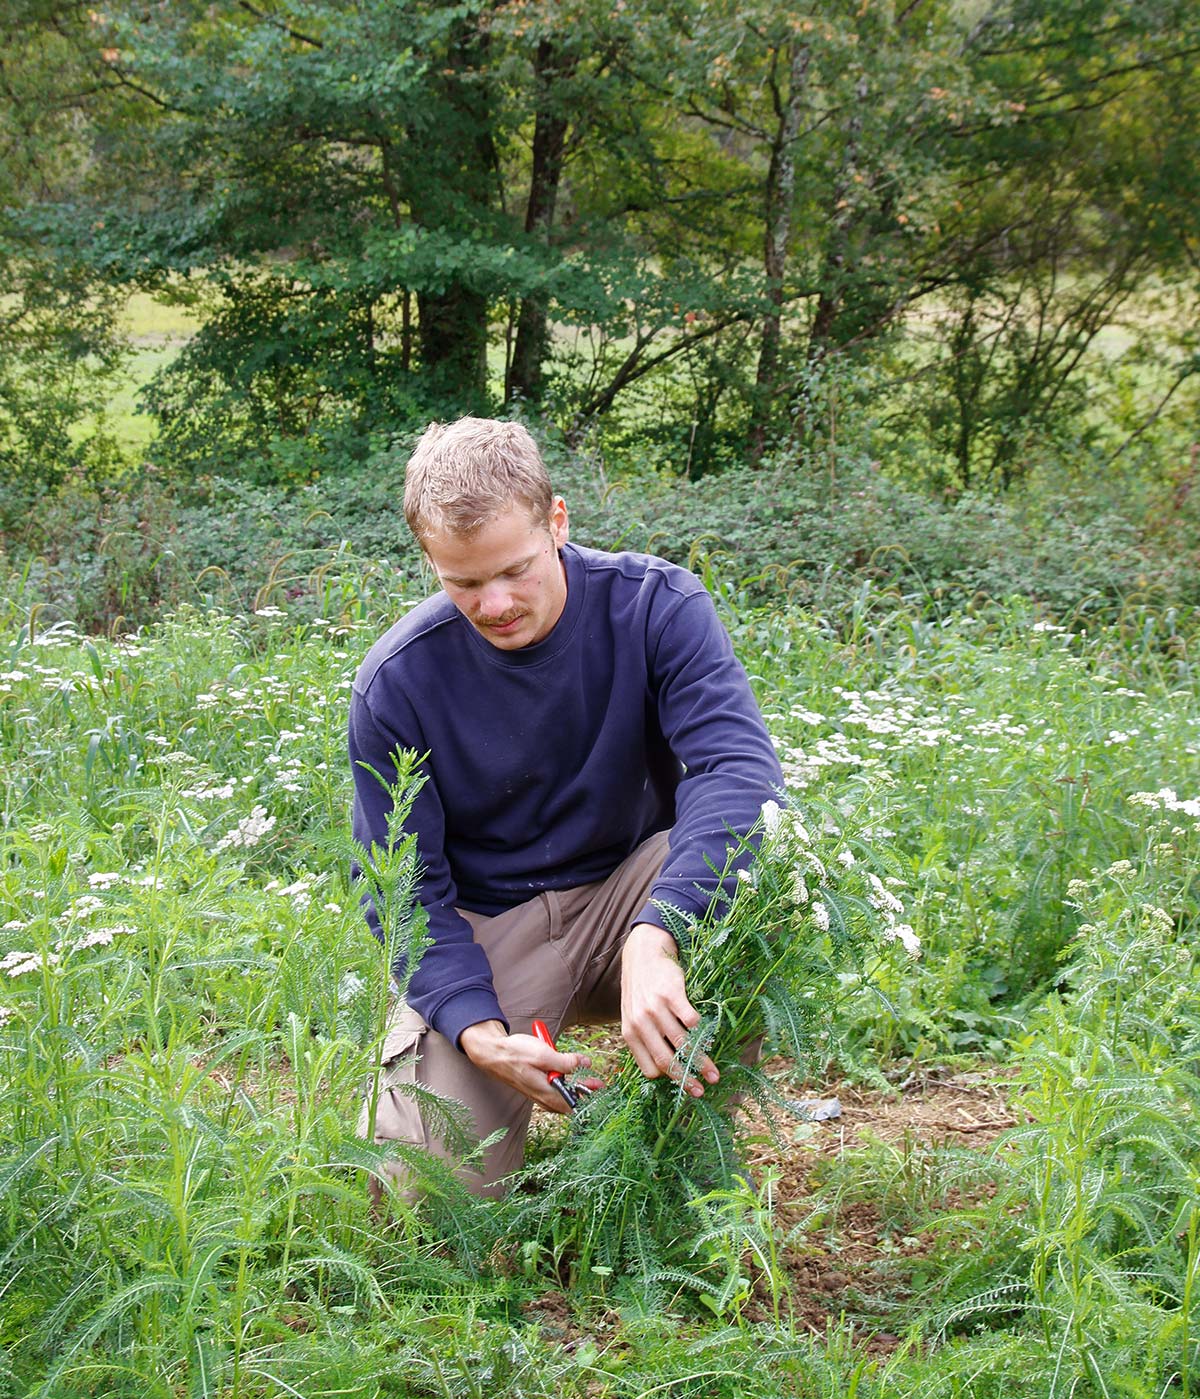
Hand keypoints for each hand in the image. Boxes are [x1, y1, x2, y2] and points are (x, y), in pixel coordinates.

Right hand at [459, 1019, 590, 1113]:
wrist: (492, 1053)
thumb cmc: (515, 1053)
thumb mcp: (543, 1053)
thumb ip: (565, 1061)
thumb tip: (585, 1064)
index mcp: (546, 1091)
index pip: (572, 1104)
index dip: (588, 1098)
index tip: (599, 1089)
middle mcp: (541, 1096)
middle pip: (568, 1102)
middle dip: (584, 1092)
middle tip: (597, 1083)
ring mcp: (536, 1093)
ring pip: (560, 1097)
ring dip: (574, 1089)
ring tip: (585, 1078)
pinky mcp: (533, 1086)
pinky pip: (552, 1092)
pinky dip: (563, 1086)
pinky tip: (565, 1075)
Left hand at [620, 923, 718, 1096]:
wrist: (642, 955)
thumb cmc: (640, 991)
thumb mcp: (633, 1017)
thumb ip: (644, 1040)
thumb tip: (664, 1070)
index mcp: (630, 1033)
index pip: (649, 1068)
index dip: (668, 1079)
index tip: (684, 1084)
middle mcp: (641, 1023)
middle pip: (667, 1061)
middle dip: (687, 1080)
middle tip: (703, 1090)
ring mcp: (656, 1008)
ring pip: (682, 1044)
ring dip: (701, 1061)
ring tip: (714, 1072)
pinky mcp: (671, 993)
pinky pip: (690, 1020)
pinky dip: (701, 1031)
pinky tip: (709, 1036)